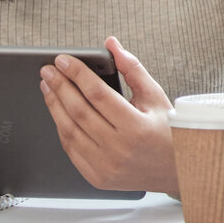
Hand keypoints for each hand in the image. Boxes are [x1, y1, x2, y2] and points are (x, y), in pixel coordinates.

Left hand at [39, 36, 176, 193]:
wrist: (176, 172)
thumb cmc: (168, 133)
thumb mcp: (156, 98)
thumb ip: (133, 69)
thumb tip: (112, 45)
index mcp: (137, 127)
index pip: (98, 94)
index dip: (78, 74)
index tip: (64, 61)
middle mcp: (119, 149)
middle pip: (79, 111)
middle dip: (60, 86)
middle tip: (48, 70)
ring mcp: (106, 165)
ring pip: (69, 130)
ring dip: (54, 106)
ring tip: (48, 87)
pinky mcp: (96, 177)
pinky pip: (71, 149)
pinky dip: (61, 127)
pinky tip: (58, 112)